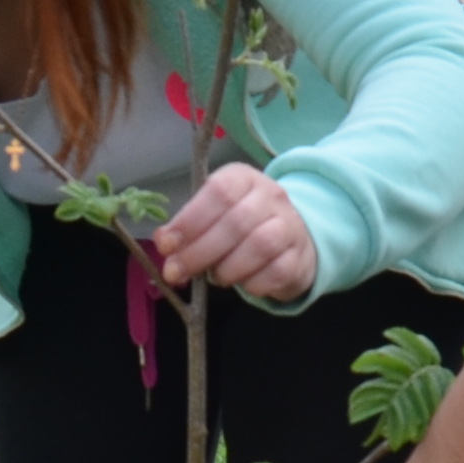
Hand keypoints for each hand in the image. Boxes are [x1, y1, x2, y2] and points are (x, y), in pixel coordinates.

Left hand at [146, 164, 318, 302]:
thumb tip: (163, 242)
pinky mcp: (300, 257)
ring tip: (214, 277)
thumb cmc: (242, 226)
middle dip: (199, 252)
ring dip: (227, 269)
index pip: (219, 191)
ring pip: (260, 245)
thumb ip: (188, 227)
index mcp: (243, 178)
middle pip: (237, 221)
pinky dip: (251, 284)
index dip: (189, 221)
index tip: (167, 246)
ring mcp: (290, 225)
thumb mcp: (212, 215)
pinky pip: (275, 273)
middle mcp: (270, 196)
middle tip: (177, 273)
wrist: (291, 239)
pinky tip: (241, 283)